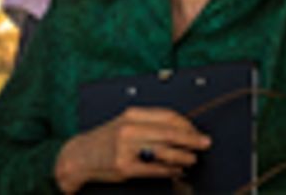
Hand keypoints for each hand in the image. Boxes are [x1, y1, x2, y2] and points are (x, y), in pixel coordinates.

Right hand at [52, 107, 209, 193]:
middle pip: (170, 133)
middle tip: (204, 143)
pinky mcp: (125, 168)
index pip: (168, 116)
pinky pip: (156, 170)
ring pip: (166, 152)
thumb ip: (149, 124)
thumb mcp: (125, 124)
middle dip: (192, 139)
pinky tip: (177, 170)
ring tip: (191, 159)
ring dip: (184, 157)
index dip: (187, 125)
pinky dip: (171, 170)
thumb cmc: (106, 140)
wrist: (80, 156)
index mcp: (132, 115)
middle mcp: (130, 129)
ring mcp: (127, 149)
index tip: (197, 131)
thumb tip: (181, 130)